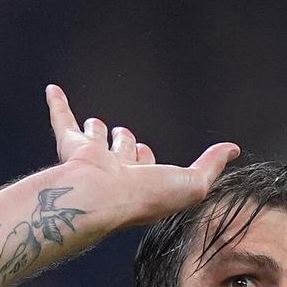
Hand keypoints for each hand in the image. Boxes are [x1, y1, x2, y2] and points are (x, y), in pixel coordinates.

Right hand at [46, 85, 239, 226]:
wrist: (103, 197)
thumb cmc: (146, 197)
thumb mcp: (193, 183)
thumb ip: (211, 166)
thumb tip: (234, 149)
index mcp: (142, 181)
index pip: (147, 163)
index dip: (148, 158)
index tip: (151, 158)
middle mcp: (116, 170)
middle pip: (122, 150)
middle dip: (125, 145)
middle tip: (125, 137)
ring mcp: (92, 158)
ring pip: (94, 138)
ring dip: (94, 130)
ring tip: (94, 124)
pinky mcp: (71, 147)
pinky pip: (62, 120)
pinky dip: (57, 105)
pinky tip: (53, 90)